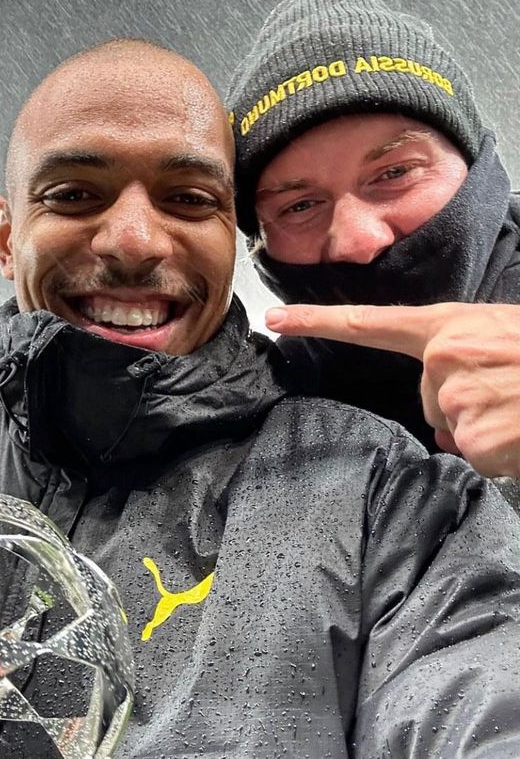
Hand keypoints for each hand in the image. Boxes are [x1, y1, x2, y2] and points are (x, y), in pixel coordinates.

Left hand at [266, 302, 519, 476]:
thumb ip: (459, 357)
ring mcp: (456, 397)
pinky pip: (476, 455)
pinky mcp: (474, 436)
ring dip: (488, 430)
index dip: (317, 321)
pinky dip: (502, 454)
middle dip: (463, 406)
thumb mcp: (500, 335)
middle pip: (428, 399)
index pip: (368, 322)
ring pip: (454, 430)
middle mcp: (443, 358)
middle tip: (511, 394)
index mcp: (448, 326)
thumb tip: (443, 408)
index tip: (277, 319)